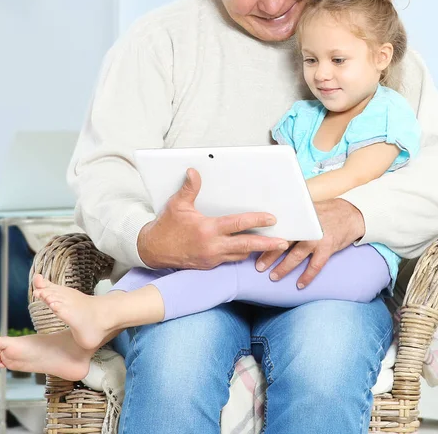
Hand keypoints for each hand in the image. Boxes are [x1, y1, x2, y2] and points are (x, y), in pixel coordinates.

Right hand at [137, 168, 288, 269]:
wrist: (152, 251)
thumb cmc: (166, 226)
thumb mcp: (176, 205)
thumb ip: (189, 189)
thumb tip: (193, 171)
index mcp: (207, 230)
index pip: (237, 225)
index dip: (256, 221)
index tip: (272, 218)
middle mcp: (212, 247)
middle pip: (246, 246)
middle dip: (267, 244)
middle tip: (285, 242)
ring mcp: (212, 259)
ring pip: (240, 255)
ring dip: (257, 250)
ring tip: (274, 246)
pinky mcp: (210, 266)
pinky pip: (231, 261)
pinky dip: (242, 255)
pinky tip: (251, 250)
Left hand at [255, 198, 364, 287]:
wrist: (350, 214)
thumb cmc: (325, 212)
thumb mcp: (307, 209)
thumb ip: (292, 216)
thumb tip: (269, 223)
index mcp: (298, 216)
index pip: (278, 228)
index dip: (264, 238)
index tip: (253, 247)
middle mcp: (306, 227)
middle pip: (283, 243)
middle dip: (269, 255)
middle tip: (258, 267)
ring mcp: (316, 238)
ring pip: (296, 255)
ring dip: (284, 267)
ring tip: (274, 277)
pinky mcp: (328, 247)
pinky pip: (315, 265)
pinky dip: (307, 276)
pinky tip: (300, 285)